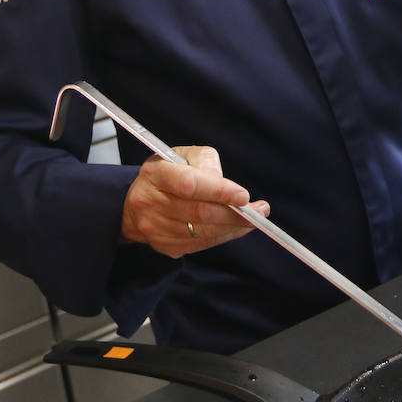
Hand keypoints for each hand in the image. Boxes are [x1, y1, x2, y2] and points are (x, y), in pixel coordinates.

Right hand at [120, 145, 263, 257]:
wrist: (140, 200)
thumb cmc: (169, 173)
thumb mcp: (184, 155)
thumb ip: (206, 162)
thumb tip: (225, 185)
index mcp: (154, 174)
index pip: (189, 184)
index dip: (219, 191)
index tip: (244, 196)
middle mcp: (149, 202)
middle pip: (199, 213)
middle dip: (235, 214)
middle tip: (261, 211)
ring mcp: (154, 228)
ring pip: (203, 232)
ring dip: (234, 227)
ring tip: (254, 219)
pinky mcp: (163, 246)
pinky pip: (201, 245)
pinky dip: (224, 236)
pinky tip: (236, 228)